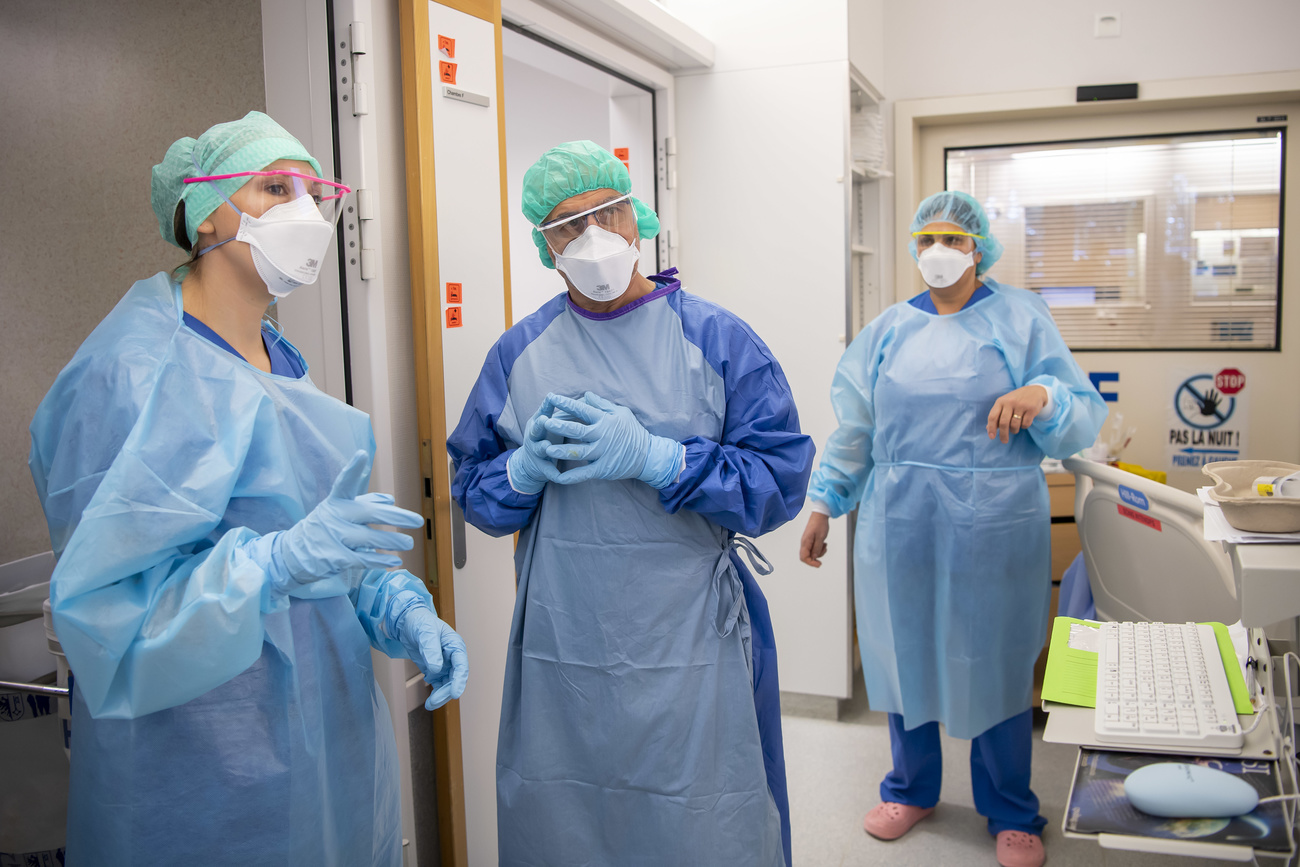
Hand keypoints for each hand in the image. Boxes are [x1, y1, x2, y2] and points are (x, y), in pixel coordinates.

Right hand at [272, 451, 422, 590]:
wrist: (293, 556)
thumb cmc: (323, 528)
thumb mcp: (339, 511)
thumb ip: (364, 503)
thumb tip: (390, 499)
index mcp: (336, 501)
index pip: (344, 483)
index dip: (352, 469)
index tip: (361, 454)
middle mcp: (335, 516)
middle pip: (369, 513)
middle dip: (396, 517)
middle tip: (418, 521)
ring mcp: (334, 537)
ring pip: (370, 538)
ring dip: (393, 541)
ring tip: (409, 543)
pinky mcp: (335, 558)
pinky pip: (363, 558)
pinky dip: (380, 560)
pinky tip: (394, 560)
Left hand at [395, 604, 468, 710]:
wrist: (407, 622)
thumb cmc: (420, 622)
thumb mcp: (425, 632)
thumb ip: (431, 649)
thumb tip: (436, 668)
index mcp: (455, 645)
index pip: (461, 665)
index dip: (459, 680)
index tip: (455, 693)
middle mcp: (452, 657)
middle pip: (455, 679)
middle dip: (446, 692)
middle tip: (434, 701)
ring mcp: (444, 664)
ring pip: (447, 684)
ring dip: (441, 695)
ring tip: (430, 704)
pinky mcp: (435, 670)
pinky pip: (439, 685)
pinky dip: (435, 693)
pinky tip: (429, 700)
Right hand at [505, 395, 564, 493]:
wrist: (534, 462)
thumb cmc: (548, 435)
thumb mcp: (552, 423)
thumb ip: (566, 412)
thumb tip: (585, 396)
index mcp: (538, 423)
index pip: (542, 411)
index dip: (546, 405)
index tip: (551, 397)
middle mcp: (534, 436)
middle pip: (536, 429)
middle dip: (539, 424)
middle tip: (544, 419)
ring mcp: (536, 452)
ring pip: (540, 449)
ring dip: (544, 447)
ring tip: (547, 446)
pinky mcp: (541, 468)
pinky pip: (548, 471)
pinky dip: (553, 473)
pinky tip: (560, 476)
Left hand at [540, 392, 682, 488]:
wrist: (648, 455)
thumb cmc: (633, 431)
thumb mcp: (621, 412)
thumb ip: (602, 404)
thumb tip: (585, 395)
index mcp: (605, 420)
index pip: (582, 410)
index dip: (566, 403)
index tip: (551, 398)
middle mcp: (602, 436)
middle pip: (576, 431)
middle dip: (559, 426)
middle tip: (543, 422)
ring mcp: (602, 453)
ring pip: (577, 452)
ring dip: (560, 450)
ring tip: (545, 448)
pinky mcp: (602, 469)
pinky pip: (583, 473)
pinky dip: (569, 476)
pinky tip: (556, 476)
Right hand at [800, 512, 829, 566]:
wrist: (820, 515)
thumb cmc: (819, 524)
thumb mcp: (821, 537)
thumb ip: (817, 548)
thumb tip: (814, 557)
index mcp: (805, 542)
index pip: (804, 557)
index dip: (811, 563)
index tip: (819, 564)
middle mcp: (804, 543)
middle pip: (806, 556)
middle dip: (815, 558)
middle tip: (823, 553)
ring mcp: (807, 541)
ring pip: (811, 553)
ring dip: (819, 552)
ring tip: (825, 545)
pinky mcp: (810, 540)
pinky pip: (813, 548)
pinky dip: (819, 548)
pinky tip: (823, 543)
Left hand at [986, 385, 1049, 443]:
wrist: (1034, 391)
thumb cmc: (1015, 400)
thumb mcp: (1004, 404)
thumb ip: (996, 415)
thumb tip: (988, 429)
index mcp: (1000, 401)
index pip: (993, 416)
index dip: (991, 428)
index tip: (992, 437)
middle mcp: (1010, 402)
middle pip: (1003, 423)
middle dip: (1003, 434)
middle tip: (1004, 441)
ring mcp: (1021, 405)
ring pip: (1015, 425)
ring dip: (1014, 430)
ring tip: (1015, 428)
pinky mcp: (1031, 409)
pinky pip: (1025, 424)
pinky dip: (1024, 426)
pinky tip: (1024, 422)